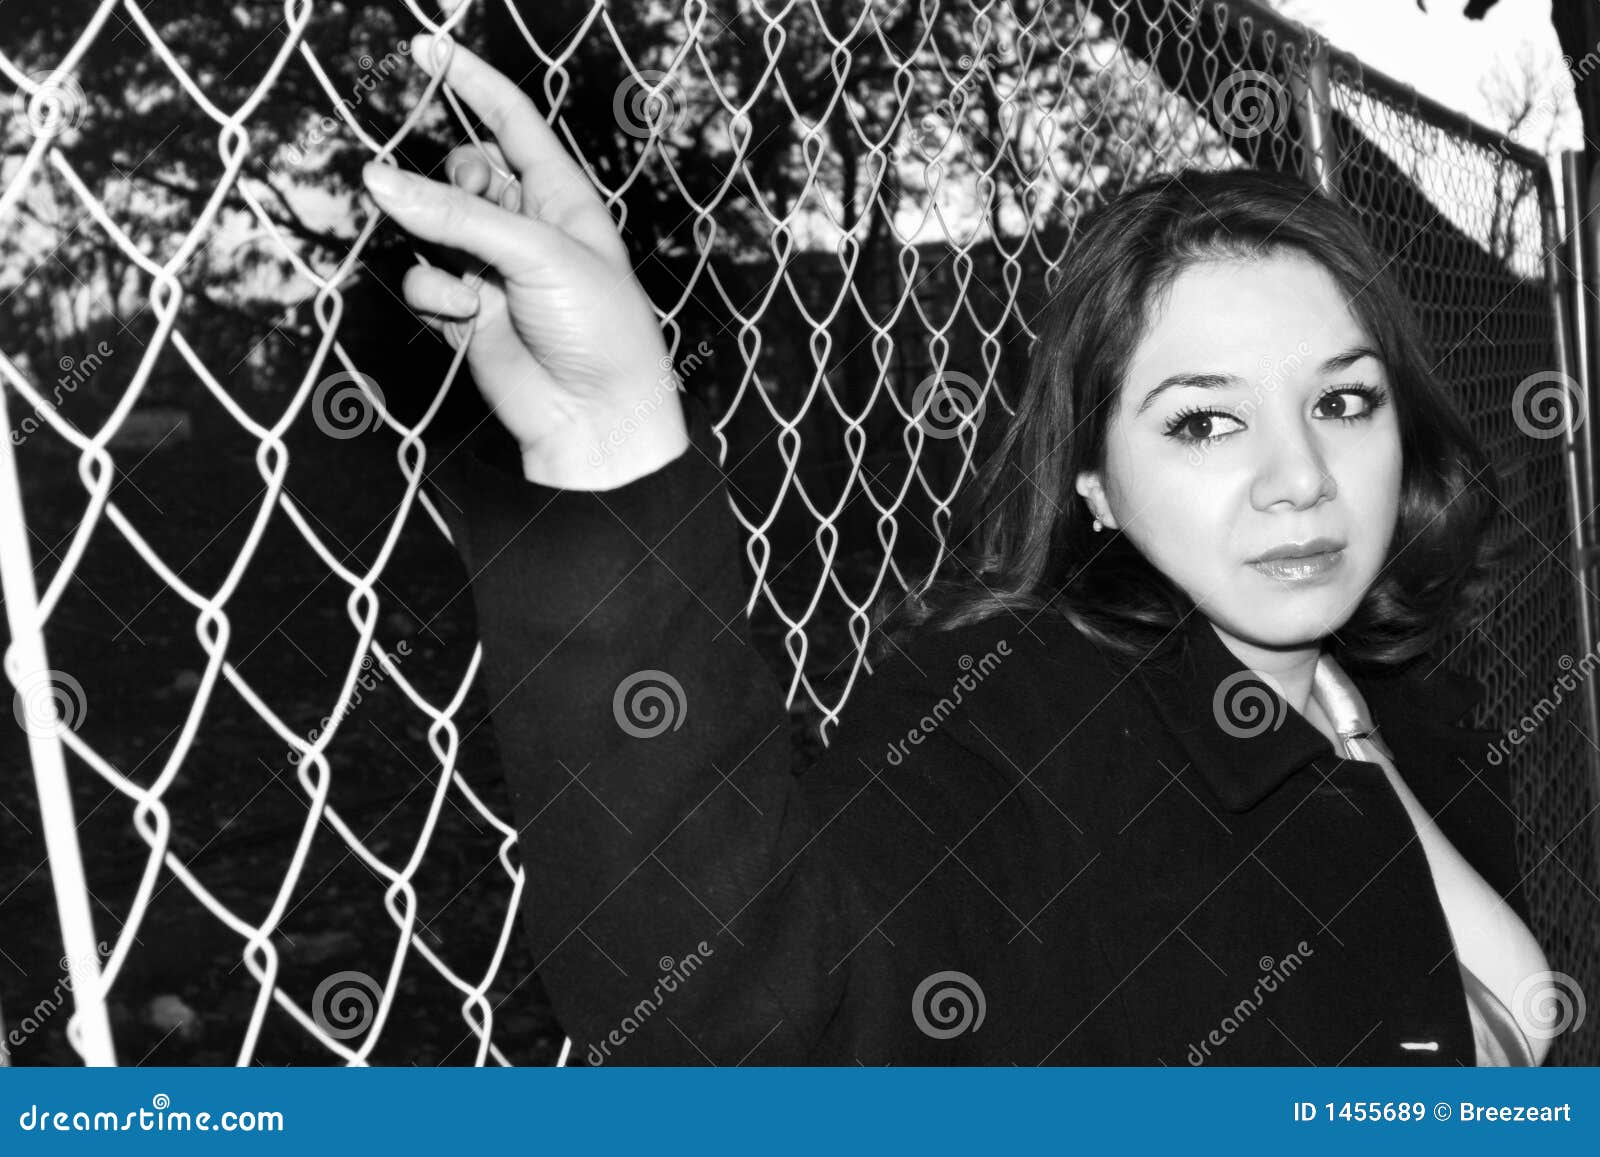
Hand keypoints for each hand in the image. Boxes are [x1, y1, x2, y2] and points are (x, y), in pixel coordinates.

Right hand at [362, 32, 688, 488]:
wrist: (596, 418)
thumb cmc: (599, 329)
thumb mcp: (537, 254)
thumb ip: (457, 215)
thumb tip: (377, 179)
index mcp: (563, 198)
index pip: (511, 121)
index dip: (470, 82)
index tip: (426, 46)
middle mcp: (527, 228)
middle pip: (462, 172)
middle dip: (452, 184)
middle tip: (468, 207)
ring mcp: (494, 271)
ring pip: (434, 228)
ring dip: (442, 246)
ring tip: (474, 282)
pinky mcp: (467, 313)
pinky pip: (426, 282)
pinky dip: (437, 297)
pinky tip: (467, 318)